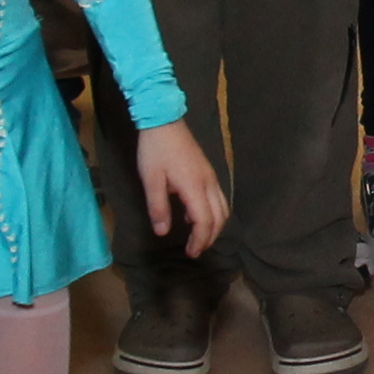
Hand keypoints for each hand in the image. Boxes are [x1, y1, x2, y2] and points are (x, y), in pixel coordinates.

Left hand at [133, 122, 228, 255]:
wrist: (164, 121)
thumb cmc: (155, 150)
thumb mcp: (151, 180)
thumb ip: (158, 207)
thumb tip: (163, 232)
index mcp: (194, 187)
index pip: (204, 220)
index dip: (199, 239)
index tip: (190, 253)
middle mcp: (208, 183)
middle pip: (219, 217)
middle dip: (209, 237)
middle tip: (195, 250)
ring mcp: (210, 176)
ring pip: (222, 207)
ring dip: (214, 225)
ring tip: (199, 236)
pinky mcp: (207, 172)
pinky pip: (217, 198)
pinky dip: (211, 212)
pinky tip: (192, 215)